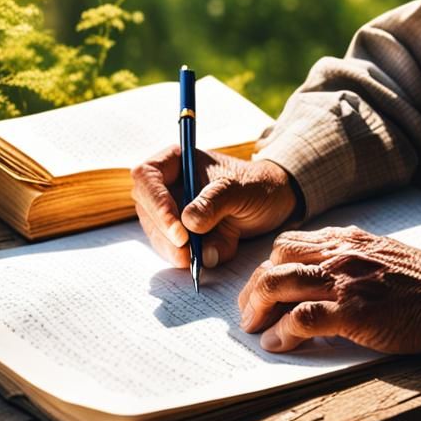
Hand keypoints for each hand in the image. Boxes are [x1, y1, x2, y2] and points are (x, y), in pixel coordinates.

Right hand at [131, 147, 297, 269]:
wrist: (272, 202)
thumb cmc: (256, 185)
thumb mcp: (240, 189)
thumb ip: (215, 202)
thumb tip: (188, 222)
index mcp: (177, 162)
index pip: (147, 177)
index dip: (156, 203)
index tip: (179, 230)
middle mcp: (168, 186)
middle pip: (147, 210)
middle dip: (166, 235)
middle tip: (189, 253)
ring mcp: (172, 211)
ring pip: (159, 236)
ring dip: (180, 251)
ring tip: (213, 250)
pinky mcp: (181, 235)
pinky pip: (175, 251)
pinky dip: (193, 258)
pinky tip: (217, 251)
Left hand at [236, 225, 420, 361]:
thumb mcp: (389, 257)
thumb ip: (357, 260)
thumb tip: (329, 275)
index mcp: (351, 240)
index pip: (291, 243)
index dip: (270, 267)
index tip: (264, 289)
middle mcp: (343, 253)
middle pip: (276, 261)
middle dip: (255, 288)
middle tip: (250, 313)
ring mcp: (347, 281)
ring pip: (279, 283)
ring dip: (258, 309)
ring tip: (255, 330)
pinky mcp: (354, 312)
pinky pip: (301, 318)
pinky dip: (282, 333)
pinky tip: (279, 344)